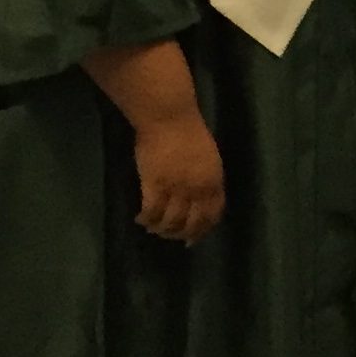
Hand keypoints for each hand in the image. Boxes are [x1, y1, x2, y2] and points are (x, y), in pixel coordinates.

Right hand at [133, 110, 225, 243]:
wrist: (170, 117)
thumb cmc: (189, 132)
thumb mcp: (208, 158)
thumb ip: (206, 179)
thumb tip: (200, 199)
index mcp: (214, 180)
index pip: (213, 214)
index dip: (203, 230)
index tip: (193, 239)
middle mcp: (198, 188)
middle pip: (191, 223)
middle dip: (180, 234)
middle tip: (168, 236)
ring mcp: (177, 188)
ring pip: (170, 222)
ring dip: (160, 229)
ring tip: (152, 227)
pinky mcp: (155, 185)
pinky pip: (151, 212)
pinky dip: (146, 219)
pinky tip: (140, 218)